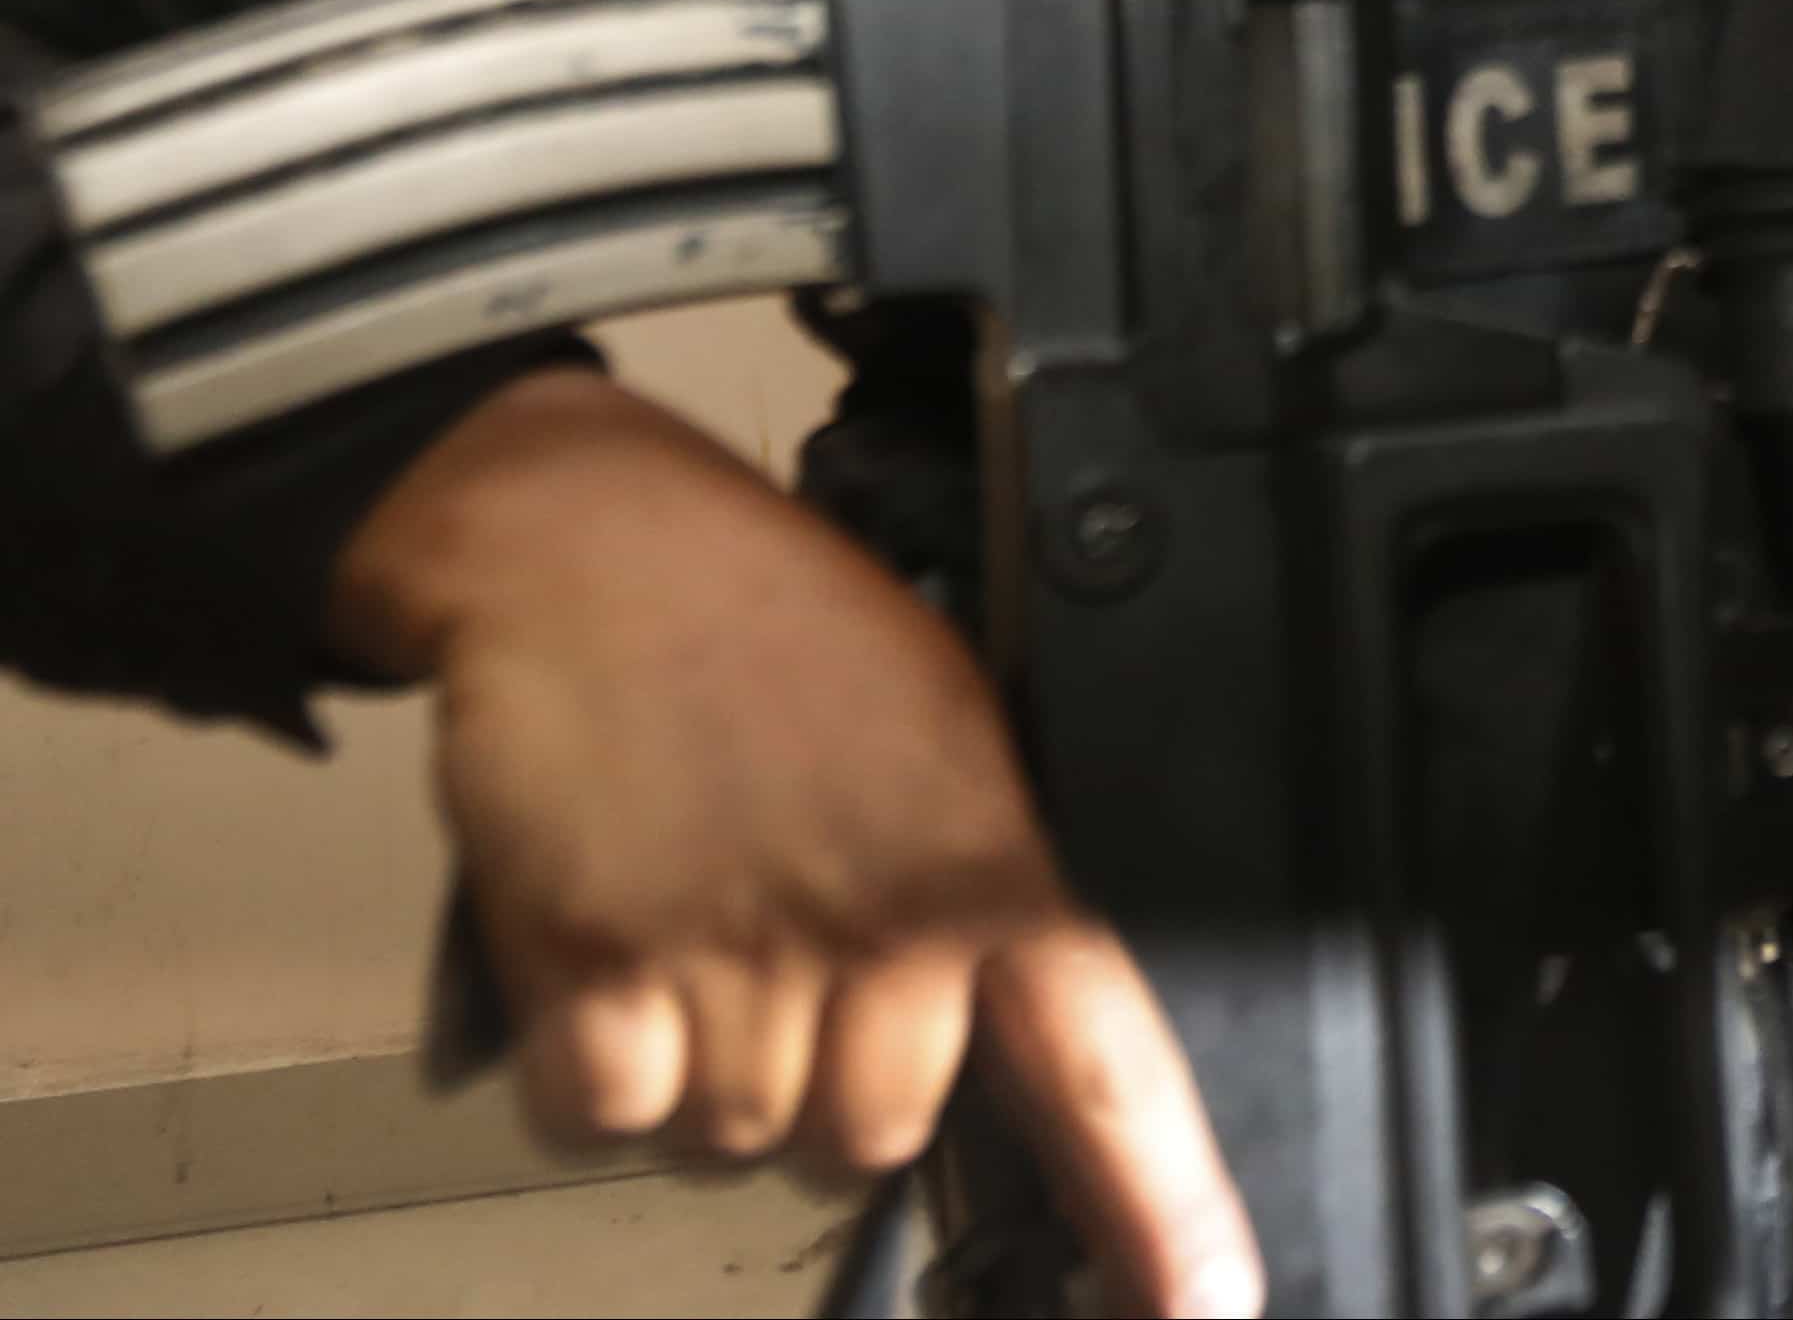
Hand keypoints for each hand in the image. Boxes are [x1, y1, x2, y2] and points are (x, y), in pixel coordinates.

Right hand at [328, 371, 1260, 1317]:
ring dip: (697, 1075)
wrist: (603, 549)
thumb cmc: (782, 629)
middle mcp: (880, 925)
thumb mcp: (947, 733)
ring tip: (689, 933)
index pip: (1107, 1064)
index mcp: (990, 864)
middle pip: (869, 1140)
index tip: (1203, 1304)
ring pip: (732, 1139)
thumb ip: (974, 886)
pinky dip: (588, 1071)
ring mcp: (742, 950)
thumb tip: (980, 1032)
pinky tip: (601, 962)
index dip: (1163, 1204)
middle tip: (781, 973)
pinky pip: (605, 1114)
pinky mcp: (603, 963)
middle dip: (819, 1094)